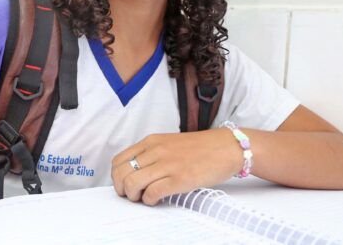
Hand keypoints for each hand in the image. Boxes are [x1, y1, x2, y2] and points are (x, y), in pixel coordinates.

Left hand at [111, 130, 242, 205]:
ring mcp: (167, 164)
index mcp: (151, 141)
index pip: (119, 160)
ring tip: (143, 198)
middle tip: (131, 195)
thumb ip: (151, 154)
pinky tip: (157, 199)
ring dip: (133, 196)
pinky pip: (153, 192)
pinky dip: (150, 200)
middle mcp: (156, 151)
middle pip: (122, 173)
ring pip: (133, 183)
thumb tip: (134, 172)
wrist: (226, 147)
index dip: (116, 177)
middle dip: (121, 188)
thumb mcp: (169, 143)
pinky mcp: (180, 178)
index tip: (123, 185)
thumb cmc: (200, 148)